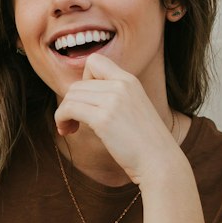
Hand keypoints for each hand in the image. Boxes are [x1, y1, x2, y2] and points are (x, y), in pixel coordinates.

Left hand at [54, 54, 180, 185]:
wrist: (160, 161)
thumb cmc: (144, 142)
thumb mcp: (133, 107)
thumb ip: (113, 96)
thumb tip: (78, 96)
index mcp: (130, 80)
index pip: (95, 61)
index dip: (83, 79)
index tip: (87, 101)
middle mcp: (121, 85)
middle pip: (77, 84)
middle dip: (70, 102)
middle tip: (73, 121)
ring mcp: (113, 101)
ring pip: (70, 96)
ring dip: (63, 112)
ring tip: (69, 128)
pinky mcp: (103, 119)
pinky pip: (68, 109)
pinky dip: (61, 118)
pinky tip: (67, 130)